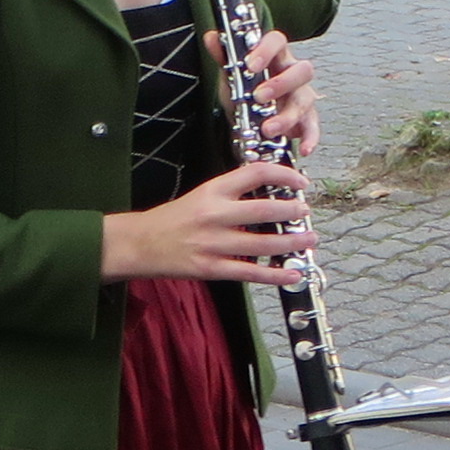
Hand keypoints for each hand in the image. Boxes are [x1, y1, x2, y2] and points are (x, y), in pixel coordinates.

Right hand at [104, 155, 313, 281]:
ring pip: (263, 244)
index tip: (300, 182)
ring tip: (309, 239)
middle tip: (306, 212)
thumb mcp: (201, 195)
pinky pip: (251, 273)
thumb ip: (231, 194)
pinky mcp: (212, 268)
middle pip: (264, 210)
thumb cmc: (172, 219)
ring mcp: (214, 243)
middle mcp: (215, 214)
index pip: (255, 173)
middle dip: (292, 211)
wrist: (140, 244)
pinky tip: (293, 273)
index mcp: (213, 190)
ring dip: (291, 243)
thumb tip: (268, 195)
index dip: (284, 174)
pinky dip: (276, 275)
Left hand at [232, 28, 320, 157]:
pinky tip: (304, 149)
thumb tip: (212, 37)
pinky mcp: (308, 118)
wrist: (253, 116)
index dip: (266, 50)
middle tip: (259, 97)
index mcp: (276, 56)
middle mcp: (293, 73)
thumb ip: (224, 56)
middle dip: (280, 84)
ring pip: (305, 100)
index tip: (251, 64)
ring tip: (268, 129)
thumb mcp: (233, 73)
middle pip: (301, 70)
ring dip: (287, 115)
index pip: (278, 41)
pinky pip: (313, 127)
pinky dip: (311, 138)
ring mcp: (303, 96)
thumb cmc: (248, 88)